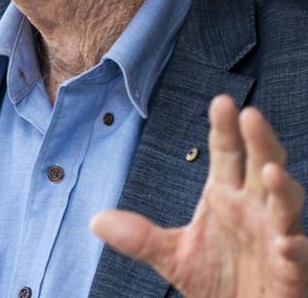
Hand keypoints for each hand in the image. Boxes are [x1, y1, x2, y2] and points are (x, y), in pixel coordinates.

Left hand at [91, 94, 307, 297]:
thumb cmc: (215, 281)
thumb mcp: (171, 256)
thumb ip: (138, 237)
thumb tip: (95, 220)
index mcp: (226, 197)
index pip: (228, 154)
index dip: (225, 129)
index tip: (221, 102)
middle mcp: (255, 210)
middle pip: (261, 166)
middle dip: (260, 142)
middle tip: (252, 115)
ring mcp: (276, 237)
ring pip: (287, 205)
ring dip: (283, 188)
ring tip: (271, 171)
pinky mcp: (290, 271)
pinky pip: (296, 256)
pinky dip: (293, 247)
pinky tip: (285, 242)